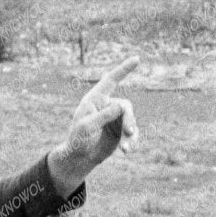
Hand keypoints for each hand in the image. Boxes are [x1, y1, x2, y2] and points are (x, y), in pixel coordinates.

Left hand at [48, 57, 140, 190]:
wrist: (80, 157)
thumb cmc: (78, 139)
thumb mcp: (88, 127)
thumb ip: (104, 115)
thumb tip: (121, 106)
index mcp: (95, 99)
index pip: (111, 80)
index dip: (124, 69)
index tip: (137, 59)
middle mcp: (107, 105)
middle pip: (125, 107)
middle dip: (129, 120)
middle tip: (129, 132)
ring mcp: (114, 118)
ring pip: (131, 120)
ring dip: (130, 134)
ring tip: (126, 149)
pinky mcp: (120, 130)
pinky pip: (132, 132)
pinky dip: (132, 141)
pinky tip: (127, 150)